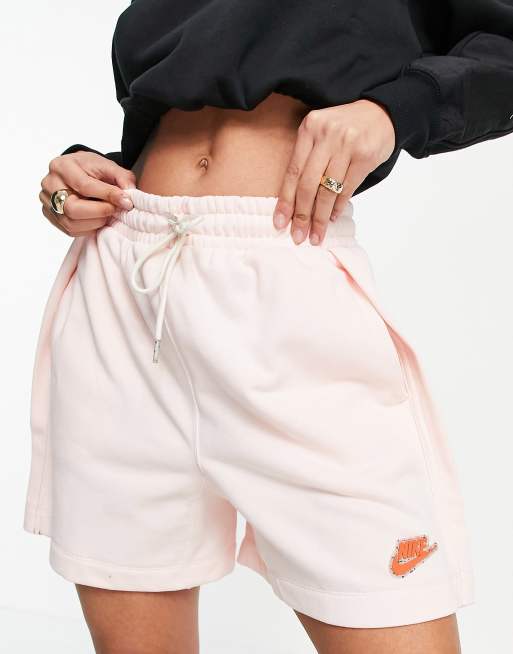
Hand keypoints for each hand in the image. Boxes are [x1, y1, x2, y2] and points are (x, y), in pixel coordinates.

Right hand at [39, 151, 136, 236]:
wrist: (76, 171)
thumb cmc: (91, 168)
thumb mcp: (108, 166)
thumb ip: (122, 178)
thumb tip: (128, 199)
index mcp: (62, 166)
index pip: (84, 185)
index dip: (108, 196)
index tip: (126, 201)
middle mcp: (49, 184)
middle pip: (72, 208)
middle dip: (99, 212)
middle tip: (114, 209)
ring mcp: (46, 201)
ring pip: (71, 222)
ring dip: (95, 222)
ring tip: (106, 214)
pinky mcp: (50, 215)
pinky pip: (70, 230)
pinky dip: (88, 228)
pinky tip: (97, 219)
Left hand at [272, 99, 395, 244]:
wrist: (382, 111)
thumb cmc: (346, 128)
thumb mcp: (321, 133)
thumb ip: (308, 158)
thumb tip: (294, 201)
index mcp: (309, 128)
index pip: (293, 171)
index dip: (285, 200)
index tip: (280, 223)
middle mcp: (326, 135)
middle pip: (308, 184)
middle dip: (302, 215)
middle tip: (298, 236)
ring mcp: (347, 144)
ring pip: (327, 190)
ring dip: (321, 217)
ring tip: (316, 234)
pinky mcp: (365, 156)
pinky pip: (347, 189)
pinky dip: (338, 206)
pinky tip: (332, 217)